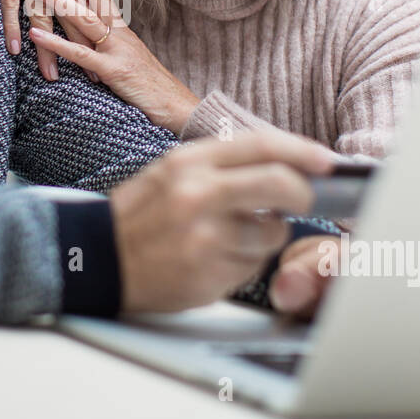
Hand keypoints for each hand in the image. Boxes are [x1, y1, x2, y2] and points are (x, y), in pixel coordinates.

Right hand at [0, 0, 91, 81]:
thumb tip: (69, 8)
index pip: (88, 17)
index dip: (98, 42)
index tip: (106, 67)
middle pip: (72, 23)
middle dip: (83, 54)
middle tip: (92, 81)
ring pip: (44, 19)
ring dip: (48, 50)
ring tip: (50, 76)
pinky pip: (11, 5)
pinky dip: (13, 27)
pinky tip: (13, 49)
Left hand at [26, 0, 201, 134]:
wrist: (178, 107)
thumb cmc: (153, 89)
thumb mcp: (129, 64)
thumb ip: (111, 50)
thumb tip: (94, 43)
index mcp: (122, 30)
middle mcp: (119, 33)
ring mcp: (117, 50)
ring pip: (82, 18)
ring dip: (56, 1)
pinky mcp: (113, 70)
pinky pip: (80, 54)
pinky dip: (56, 43)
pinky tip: (36, 33)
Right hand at [109, 131, 334, 312]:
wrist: (95, 258)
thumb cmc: (140, 215)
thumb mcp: (172, 171)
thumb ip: (223, 164)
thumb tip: (284, 164)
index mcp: (189, 163)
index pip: (260, 145)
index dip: (301, 150)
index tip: (324, 160)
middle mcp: (197, 195)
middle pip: (278, 184)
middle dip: (302, 193)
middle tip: (304, 198)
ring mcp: (204, 237)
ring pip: (271, 233)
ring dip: (265, 235)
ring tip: (229, 237)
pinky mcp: (210, 273)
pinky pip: (253, 265)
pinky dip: (246, 262)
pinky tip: (215, 258)